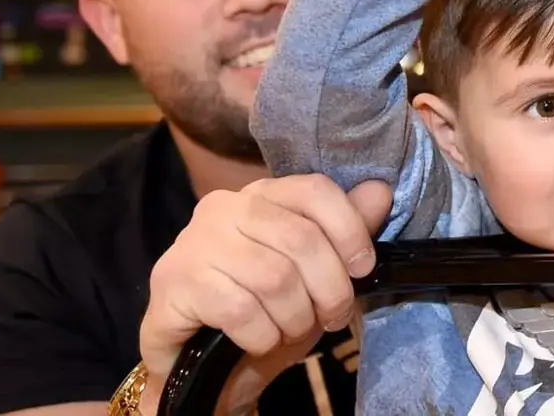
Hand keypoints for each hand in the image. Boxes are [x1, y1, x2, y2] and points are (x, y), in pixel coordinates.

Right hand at [137, 176, 391, 411]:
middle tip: (333, 317)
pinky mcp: (174, 283)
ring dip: (296, 318)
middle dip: (330, 288)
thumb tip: (379, 192)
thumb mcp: (316, 274)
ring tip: (291, 330)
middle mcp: (223, 207)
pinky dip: (263, 335)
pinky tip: (259, 340)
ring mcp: (193, 243)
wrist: (201, 363)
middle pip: (301, 238)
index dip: (350, 231)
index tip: (363, 270)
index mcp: (261, 194)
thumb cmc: (265, 311)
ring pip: (274, 278)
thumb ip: (347, 232)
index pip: (315, 190)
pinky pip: (240, 310)